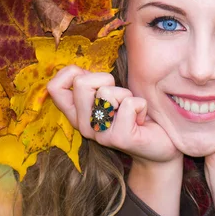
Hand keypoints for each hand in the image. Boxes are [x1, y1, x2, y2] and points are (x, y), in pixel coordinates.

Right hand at [47, 66, 181, 164]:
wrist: (160, 147)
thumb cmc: (135, 116)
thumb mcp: (109, 97)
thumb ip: (93, 85)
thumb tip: (80, 68)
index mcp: (77, 115)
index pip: (54, 88)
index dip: (72, 73)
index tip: (95, 81)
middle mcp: (84, 126)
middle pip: (81, 83)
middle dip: (106, 80)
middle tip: (119, 98)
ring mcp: (100, 134)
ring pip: (106, 92)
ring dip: (126, 94)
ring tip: (132, 111)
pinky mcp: (119, 138)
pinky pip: (130, 103)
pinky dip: (142, 105)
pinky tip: (141, 120)